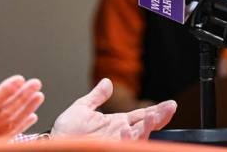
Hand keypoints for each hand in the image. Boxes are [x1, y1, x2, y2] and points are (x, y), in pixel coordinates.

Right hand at [0, 61, 44, 137]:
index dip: (5, 91)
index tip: (20, 79)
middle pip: (3, 115)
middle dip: (21, 98)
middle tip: (35, 84)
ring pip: (7, 128)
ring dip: (24, 111)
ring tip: (37, 96)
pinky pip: (5, 138)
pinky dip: (20, 128)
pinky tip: (30, 116)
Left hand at [51, 78, 175, 139]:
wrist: (56, 143)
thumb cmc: (67, 130)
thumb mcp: (82, 108)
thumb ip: (97, 96)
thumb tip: (108, 82)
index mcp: (117, 122)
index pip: (142, 116)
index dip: (156, 110)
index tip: (171, 103)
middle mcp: (120, 133)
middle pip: (145, 126)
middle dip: (159, 117)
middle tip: (170, 108)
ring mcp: (117, 142)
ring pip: (138, 137)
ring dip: (147, 128)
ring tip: (153, 118)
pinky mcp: (111, 148)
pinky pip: (124, 145)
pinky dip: (127, 139)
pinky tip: (127, 130)